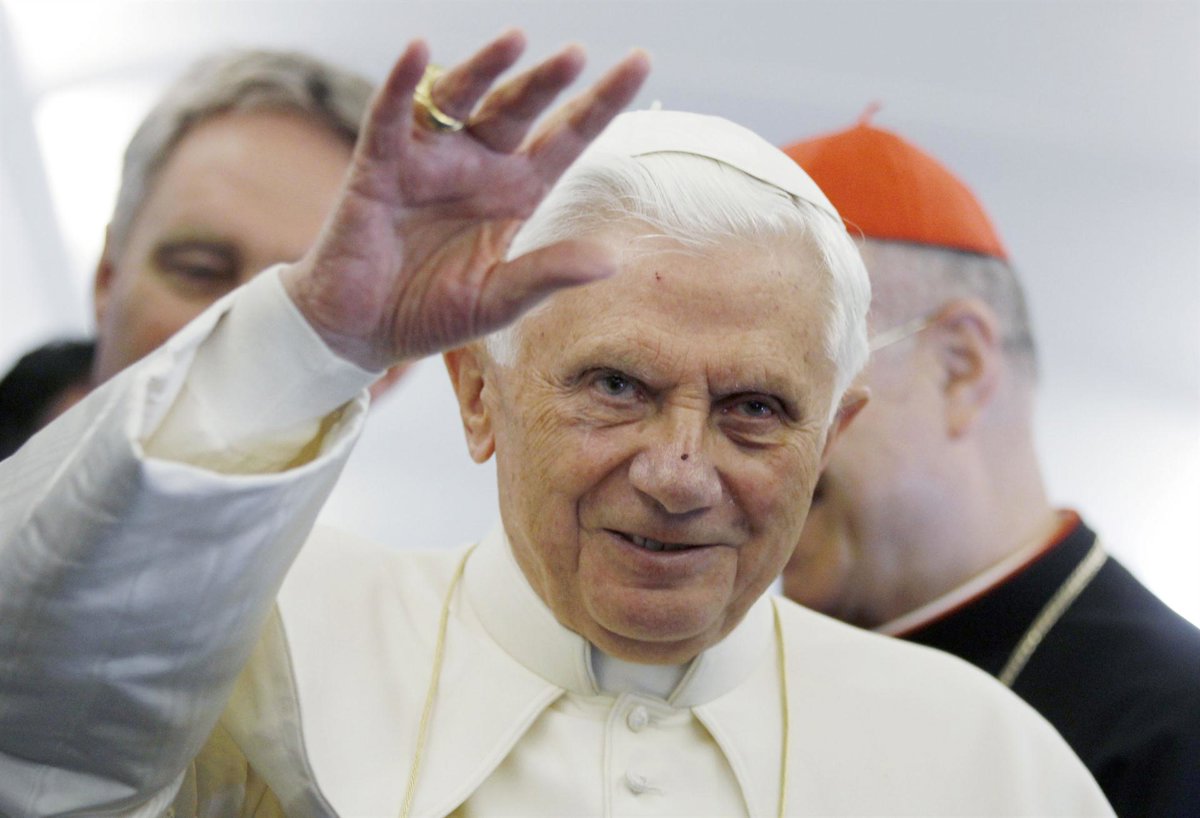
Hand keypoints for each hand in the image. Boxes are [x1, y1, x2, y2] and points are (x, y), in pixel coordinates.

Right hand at [282, 30, 650, 370]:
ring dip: (485, 69)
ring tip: (514, 41)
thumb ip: (549, 273)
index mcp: (516, 193)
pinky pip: (390, 116)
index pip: (567, 137)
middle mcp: (478, 165)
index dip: (601, 102)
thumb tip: (614, 261)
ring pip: (461, 99)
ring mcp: (429, 160)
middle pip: (518, 110)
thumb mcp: (500, 299)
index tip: (639, 62)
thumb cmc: (433, 313)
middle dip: (545, 82)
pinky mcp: (379, 166)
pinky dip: (401, 83)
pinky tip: (419, 51)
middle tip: (576, 54)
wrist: (361, 331)